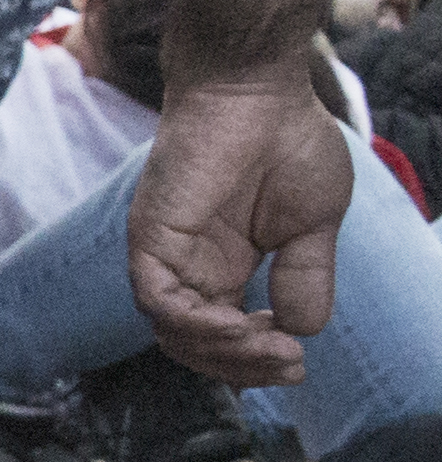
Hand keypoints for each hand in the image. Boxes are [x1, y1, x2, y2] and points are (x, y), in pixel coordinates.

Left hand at [129, 70, 353, 384]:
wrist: (258, 93)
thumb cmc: (287, 144)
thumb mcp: (311, 226)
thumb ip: (303, 278)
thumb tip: (302, 329)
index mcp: (223, 267)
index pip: (222, 335)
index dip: (254, 360)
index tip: (296, 366)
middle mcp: (190, 267)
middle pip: (195, 344)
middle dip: (242, 367)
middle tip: (288, 367)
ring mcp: (166, 254)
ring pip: (174, 332)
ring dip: (224, 353)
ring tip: (273, 349)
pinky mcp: (151, 237)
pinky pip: (158, 300)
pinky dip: (193, 324)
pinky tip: (238, 323)